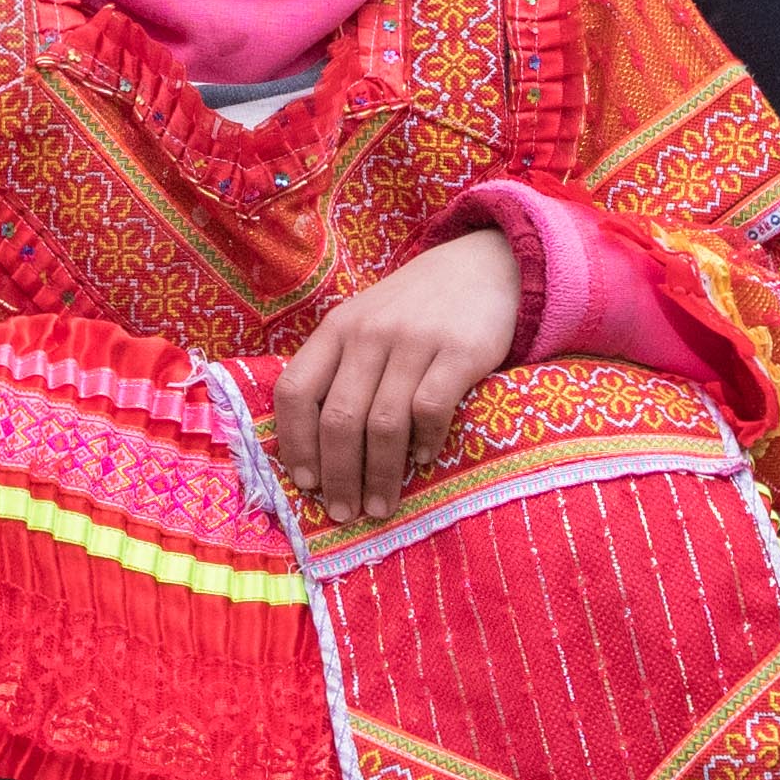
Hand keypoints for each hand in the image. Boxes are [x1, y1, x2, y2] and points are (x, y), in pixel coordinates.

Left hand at [266, 230, 527, 524]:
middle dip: (336, 475)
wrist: (484, 266)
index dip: (295, 442)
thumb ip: (341, 370)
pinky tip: (422, 461)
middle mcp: (368, 334)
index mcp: (336, 329)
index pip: (295, 390)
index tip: (304, 483)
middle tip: (342, 513)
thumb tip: (316, 448)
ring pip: (382, 423)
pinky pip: (430, 409)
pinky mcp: (459, 351)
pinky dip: (423, 443)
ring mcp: (414, 341)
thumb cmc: (415, 308)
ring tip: (379, 506)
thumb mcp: (366, 324)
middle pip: (338, 417)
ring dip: (378, 475)